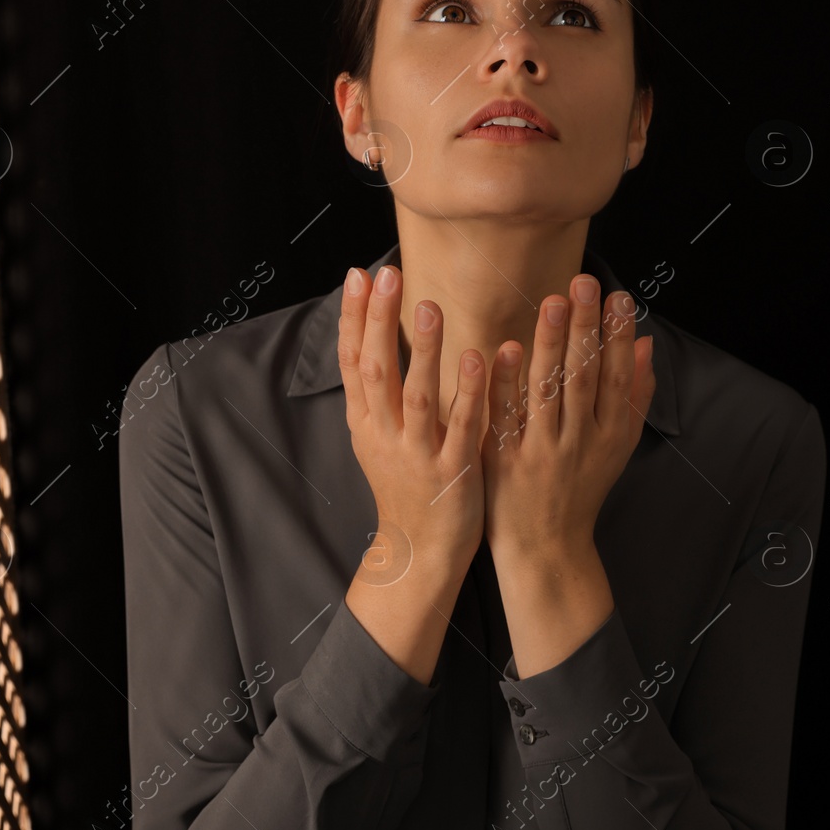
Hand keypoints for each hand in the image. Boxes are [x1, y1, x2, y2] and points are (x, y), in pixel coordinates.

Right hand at [337, 264, 487, 574]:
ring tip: (431, 306)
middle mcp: (384, 436)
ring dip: (423, 350)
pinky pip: (459, 428)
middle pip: (376, 370)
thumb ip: (379, 392)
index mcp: (366, 423)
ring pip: (416, 396)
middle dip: (379, 321)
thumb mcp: (380, 439)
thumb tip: (372, 332)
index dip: (355, 318)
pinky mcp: (451, 474)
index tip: (359, 275)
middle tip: (387, 276)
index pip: (352, 361)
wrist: (420, 554)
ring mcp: (416, 455)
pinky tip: (477, 358)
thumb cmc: (407, 486)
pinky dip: (467, 393)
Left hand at [482, 274, 654, 563]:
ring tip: (553, 302)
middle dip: (586, 328)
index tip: (619, 296)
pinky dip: (505, 382)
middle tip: (584, 283)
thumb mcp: (618, 447)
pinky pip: (505, 416)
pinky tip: (506, 348)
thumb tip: (646, 345)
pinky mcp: (505, 462)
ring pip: (547, 390)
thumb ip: (634, 395)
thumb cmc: (580, 490)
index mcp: (609, 435)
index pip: (617, 377)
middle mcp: (578, 441)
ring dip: (550, 344)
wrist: (546, 549)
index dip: (619, 336)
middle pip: (584, 377)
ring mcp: (541, 451)